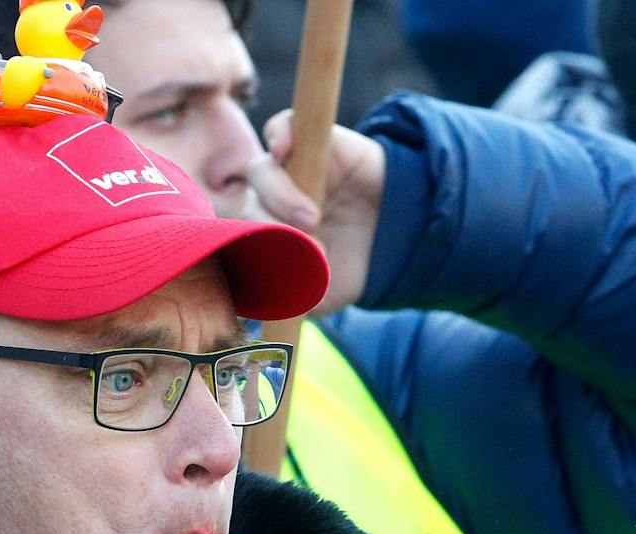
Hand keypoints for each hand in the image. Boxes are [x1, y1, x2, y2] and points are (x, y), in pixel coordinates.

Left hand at [249, 111, 383, 316]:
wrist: (401, 237)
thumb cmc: (353, 266)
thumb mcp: (318, 293)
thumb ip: (287, 299)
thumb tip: (258, 306)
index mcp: (265, 235)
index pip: (234, 235)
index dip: (242, 248)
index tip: (259, 264)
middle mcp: (271, 202)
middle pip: (246, 206)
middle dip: (268, 229)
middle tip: (305, 247)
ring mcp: (290, 170)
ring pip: (262, 172)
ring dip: (279, 196)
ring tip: (311, 219)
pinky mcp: (312, 140)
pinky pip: (281, 126)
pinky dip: (279, 134)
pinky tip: (284, 148)